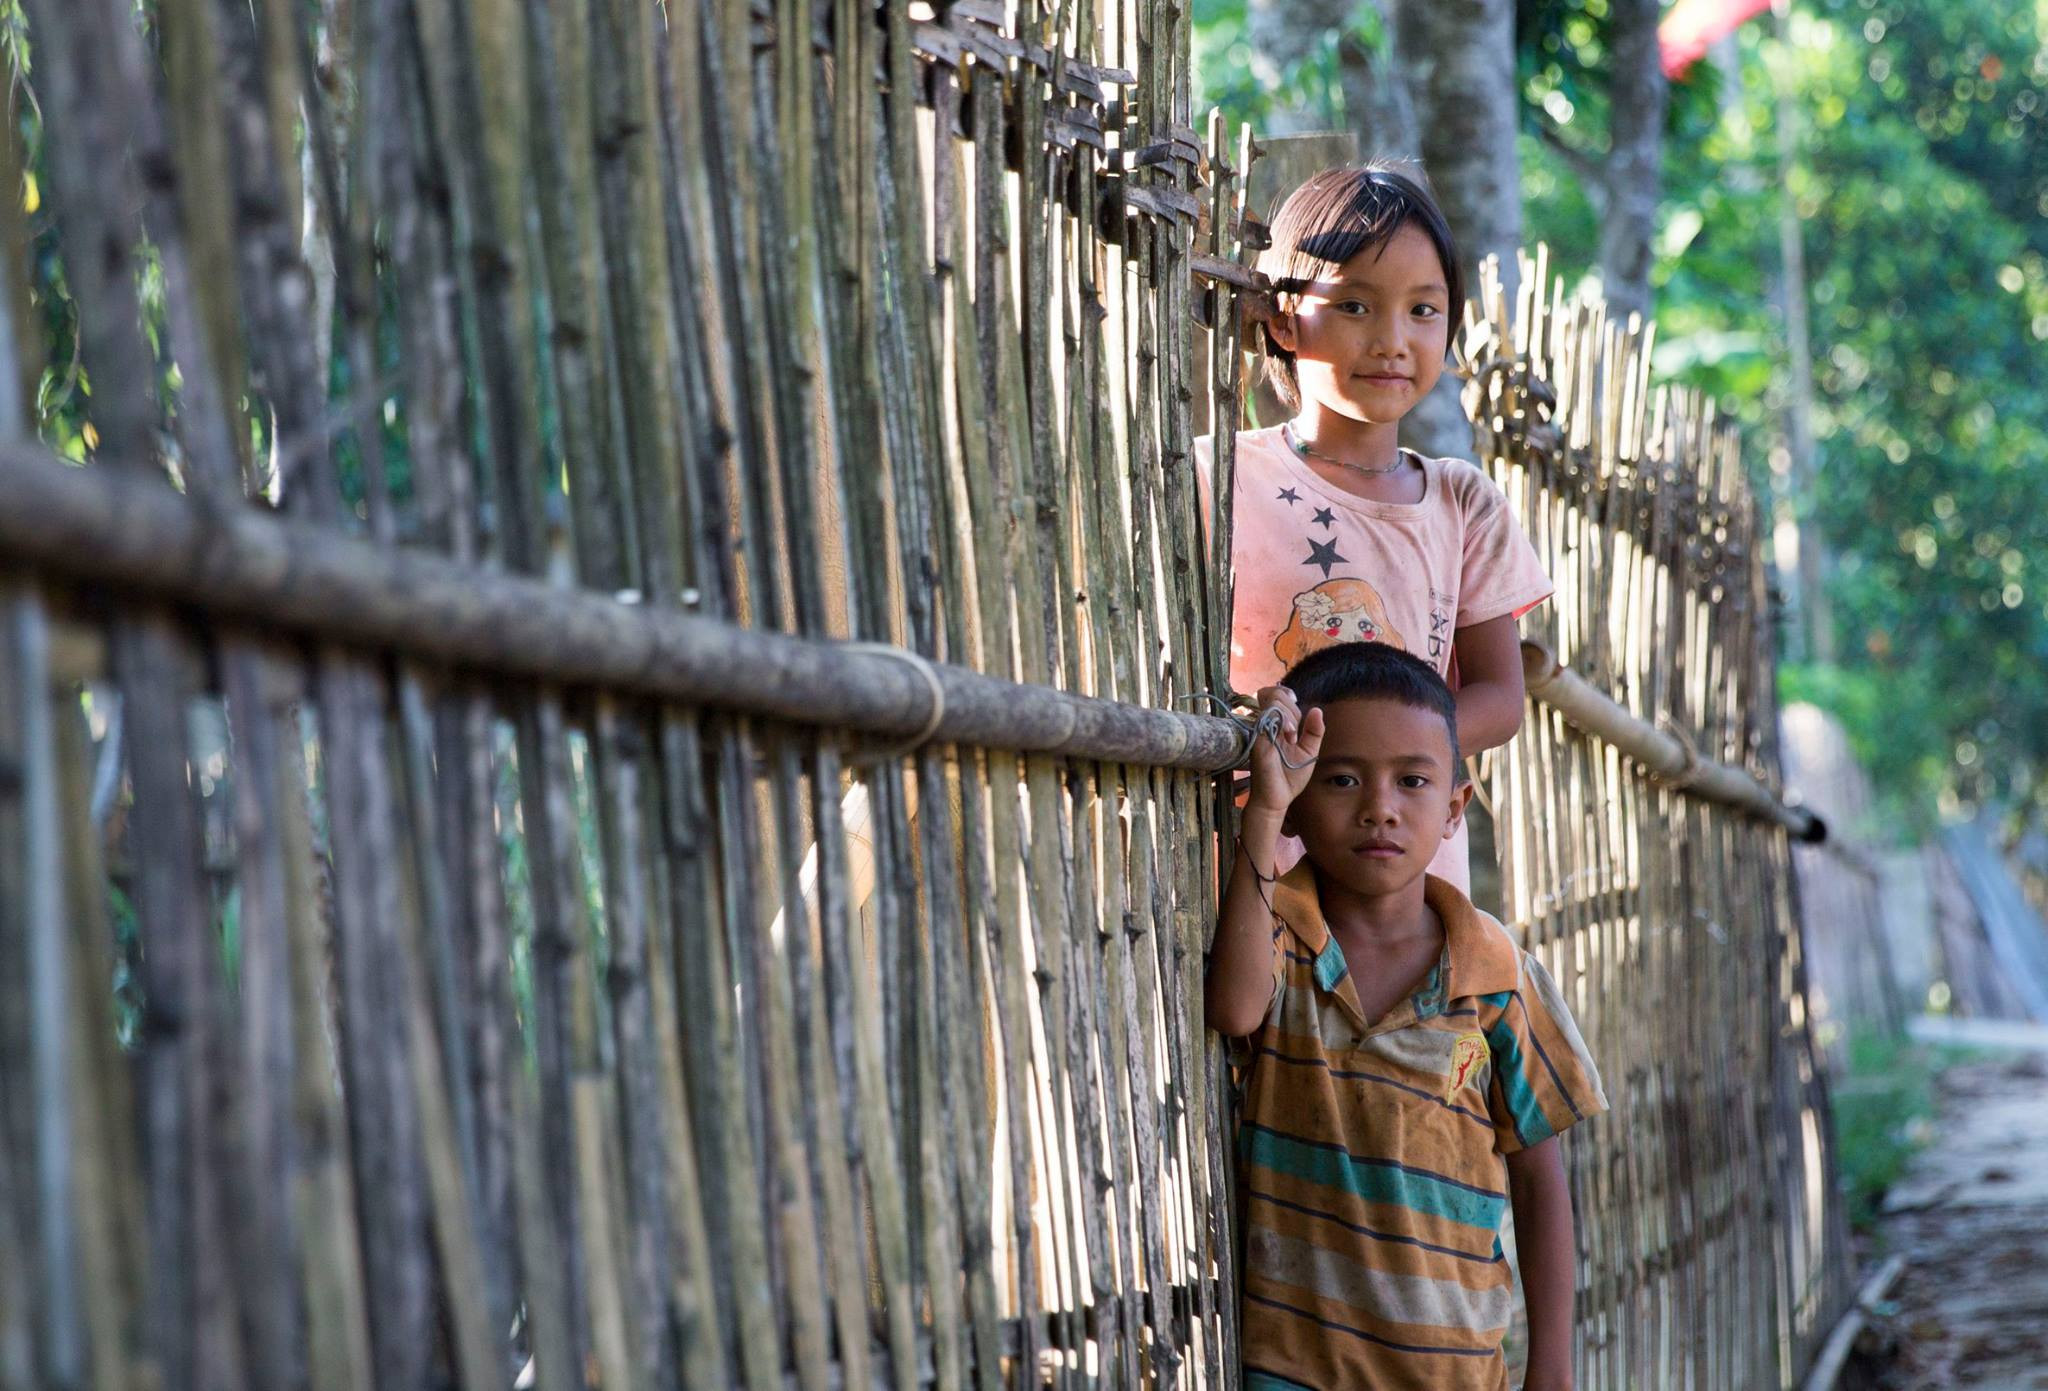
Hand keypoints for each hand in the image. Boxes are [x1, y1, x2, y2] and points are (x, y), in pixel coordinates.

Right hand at [1246, 685, 1322, 814]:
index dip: (1289, 698)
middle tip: (1295, 731)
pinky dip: (1284, 720)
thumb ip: (1314, 731)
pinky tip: (1289, 737)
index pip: (1278, 696)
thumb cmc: (1289, 778)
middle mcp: (1266, 725)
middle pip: (1273, 693)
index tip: (1299, 718)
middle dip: (1291, 706)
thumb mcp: (1309, 752)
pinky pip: (1268, 715)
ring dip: (1288, 713)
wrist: (1278, 798)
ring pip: (1271, 700)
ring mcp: (1261, 730)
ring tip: (1292, 735)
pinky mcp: (1258, 737)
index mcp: (1277, 726)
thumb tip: (1317, 710)